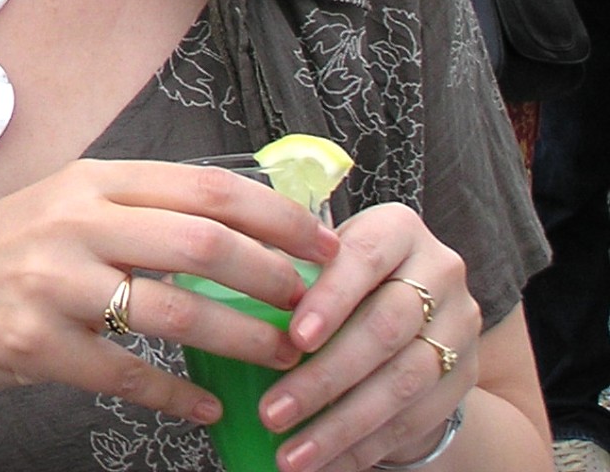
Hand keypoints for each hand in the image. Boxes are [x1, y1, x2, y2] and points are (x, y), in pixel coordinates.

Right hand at [0, 160, 338, 426]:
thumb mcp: (59, 210)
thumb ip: (132, 213)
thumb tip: (232, 228)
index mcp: (88, 181)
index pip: (205, 187)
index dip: (277, 216)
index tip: (323, 244)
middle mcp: (72, 221)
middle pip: (203, 242)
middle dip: (276, 278)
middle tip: (314, 308)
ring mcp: (51, 282)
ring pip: (175, 311)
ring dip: (243, 340)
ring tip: (282, 360)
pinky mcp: (35, 342)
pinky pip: (128, 375)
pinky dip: (177, 394)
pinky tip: (206, 404)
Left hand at [259, 203, 475, 471]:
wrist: (415, 309)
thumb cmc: (340, 276)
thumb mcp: (318, 255)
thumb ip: (282, 265)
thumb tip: (211, 287)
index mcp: (397, 229)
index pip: (364, 259)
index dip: (330, 299)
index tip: (293, 338)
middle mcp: (440, 271)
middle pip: (385, 329)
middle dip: (325, 378)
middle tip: (272, 413)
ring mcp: (460, 326)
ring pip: (403, 382)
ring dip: (342, 425)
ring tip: (292, 454)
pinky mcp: (465, 375)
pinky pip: (416, 419)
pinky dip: (366, 446)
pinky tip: (326, 464)